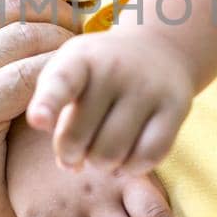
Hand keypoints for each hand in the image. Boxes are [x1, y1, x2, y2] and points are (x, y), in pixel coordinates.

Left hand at [26, 29, 195, 173]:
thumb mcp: (69, 71)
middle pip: (79, 139)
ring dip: (100, 165)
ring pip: (112, 155)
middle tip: (74, 153)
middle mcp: (115, 68)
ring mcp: (148, 86)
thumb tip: (65, 158)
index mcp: (80, 58)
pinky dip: (131, 169)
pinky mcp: (177, 105)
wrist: (158, 48)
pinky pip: (148, 157)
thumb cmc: (98, 72)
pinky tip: (124, 161)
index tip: (38, 121)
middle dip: (71, 155)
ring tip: (99, 154)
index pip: (61, 82)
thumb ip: (52, 108)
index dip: (48, 104)